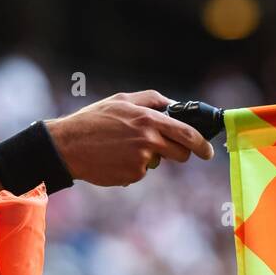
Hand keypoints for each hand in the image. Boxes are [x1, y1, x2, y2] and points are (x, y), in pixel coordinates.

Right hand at [45, 90, 214, 186]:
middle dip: (180, 153)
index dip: (202, 144)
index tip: (208, 151)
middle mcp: (149, 140)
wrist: (67, 146)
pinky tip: (114, 159)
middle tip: (167, 150)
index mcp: (148, 119)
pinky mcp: (133, 175)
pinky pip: (142, 172)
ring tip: (123, 148)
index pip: (186, 133)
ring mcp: (142, 160)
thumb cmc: (92, 121)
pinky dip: (133, 167)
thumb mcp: (120, 100)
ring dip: (150, 157)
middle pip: (181, 153)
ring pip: (159, 162)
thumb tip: (172, 104)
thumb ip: (150, 100)